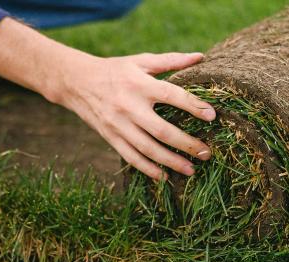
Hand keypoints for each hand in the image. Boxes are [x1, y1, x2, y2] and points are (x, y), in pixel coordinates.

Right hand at [58, 53, 215, 179]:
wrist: (76, 82)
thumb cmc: (116, 70)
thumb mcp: (141, 61)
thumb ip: (171, 60)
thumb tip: (200, 57)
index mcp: (140, 84)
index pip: (172, 96)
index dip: (193, 106)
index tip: (212, 116)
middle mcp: (129, 106)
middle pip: (162, 130)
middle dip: (187, 144)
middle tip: (207, 153)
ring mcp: (118, 125)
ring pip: (148, 149)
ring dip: (171, 162)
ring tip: (191, 169)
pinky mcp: (110, 138)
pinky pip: (131, 158)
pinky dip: (148, 169)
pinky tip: (164, 176)